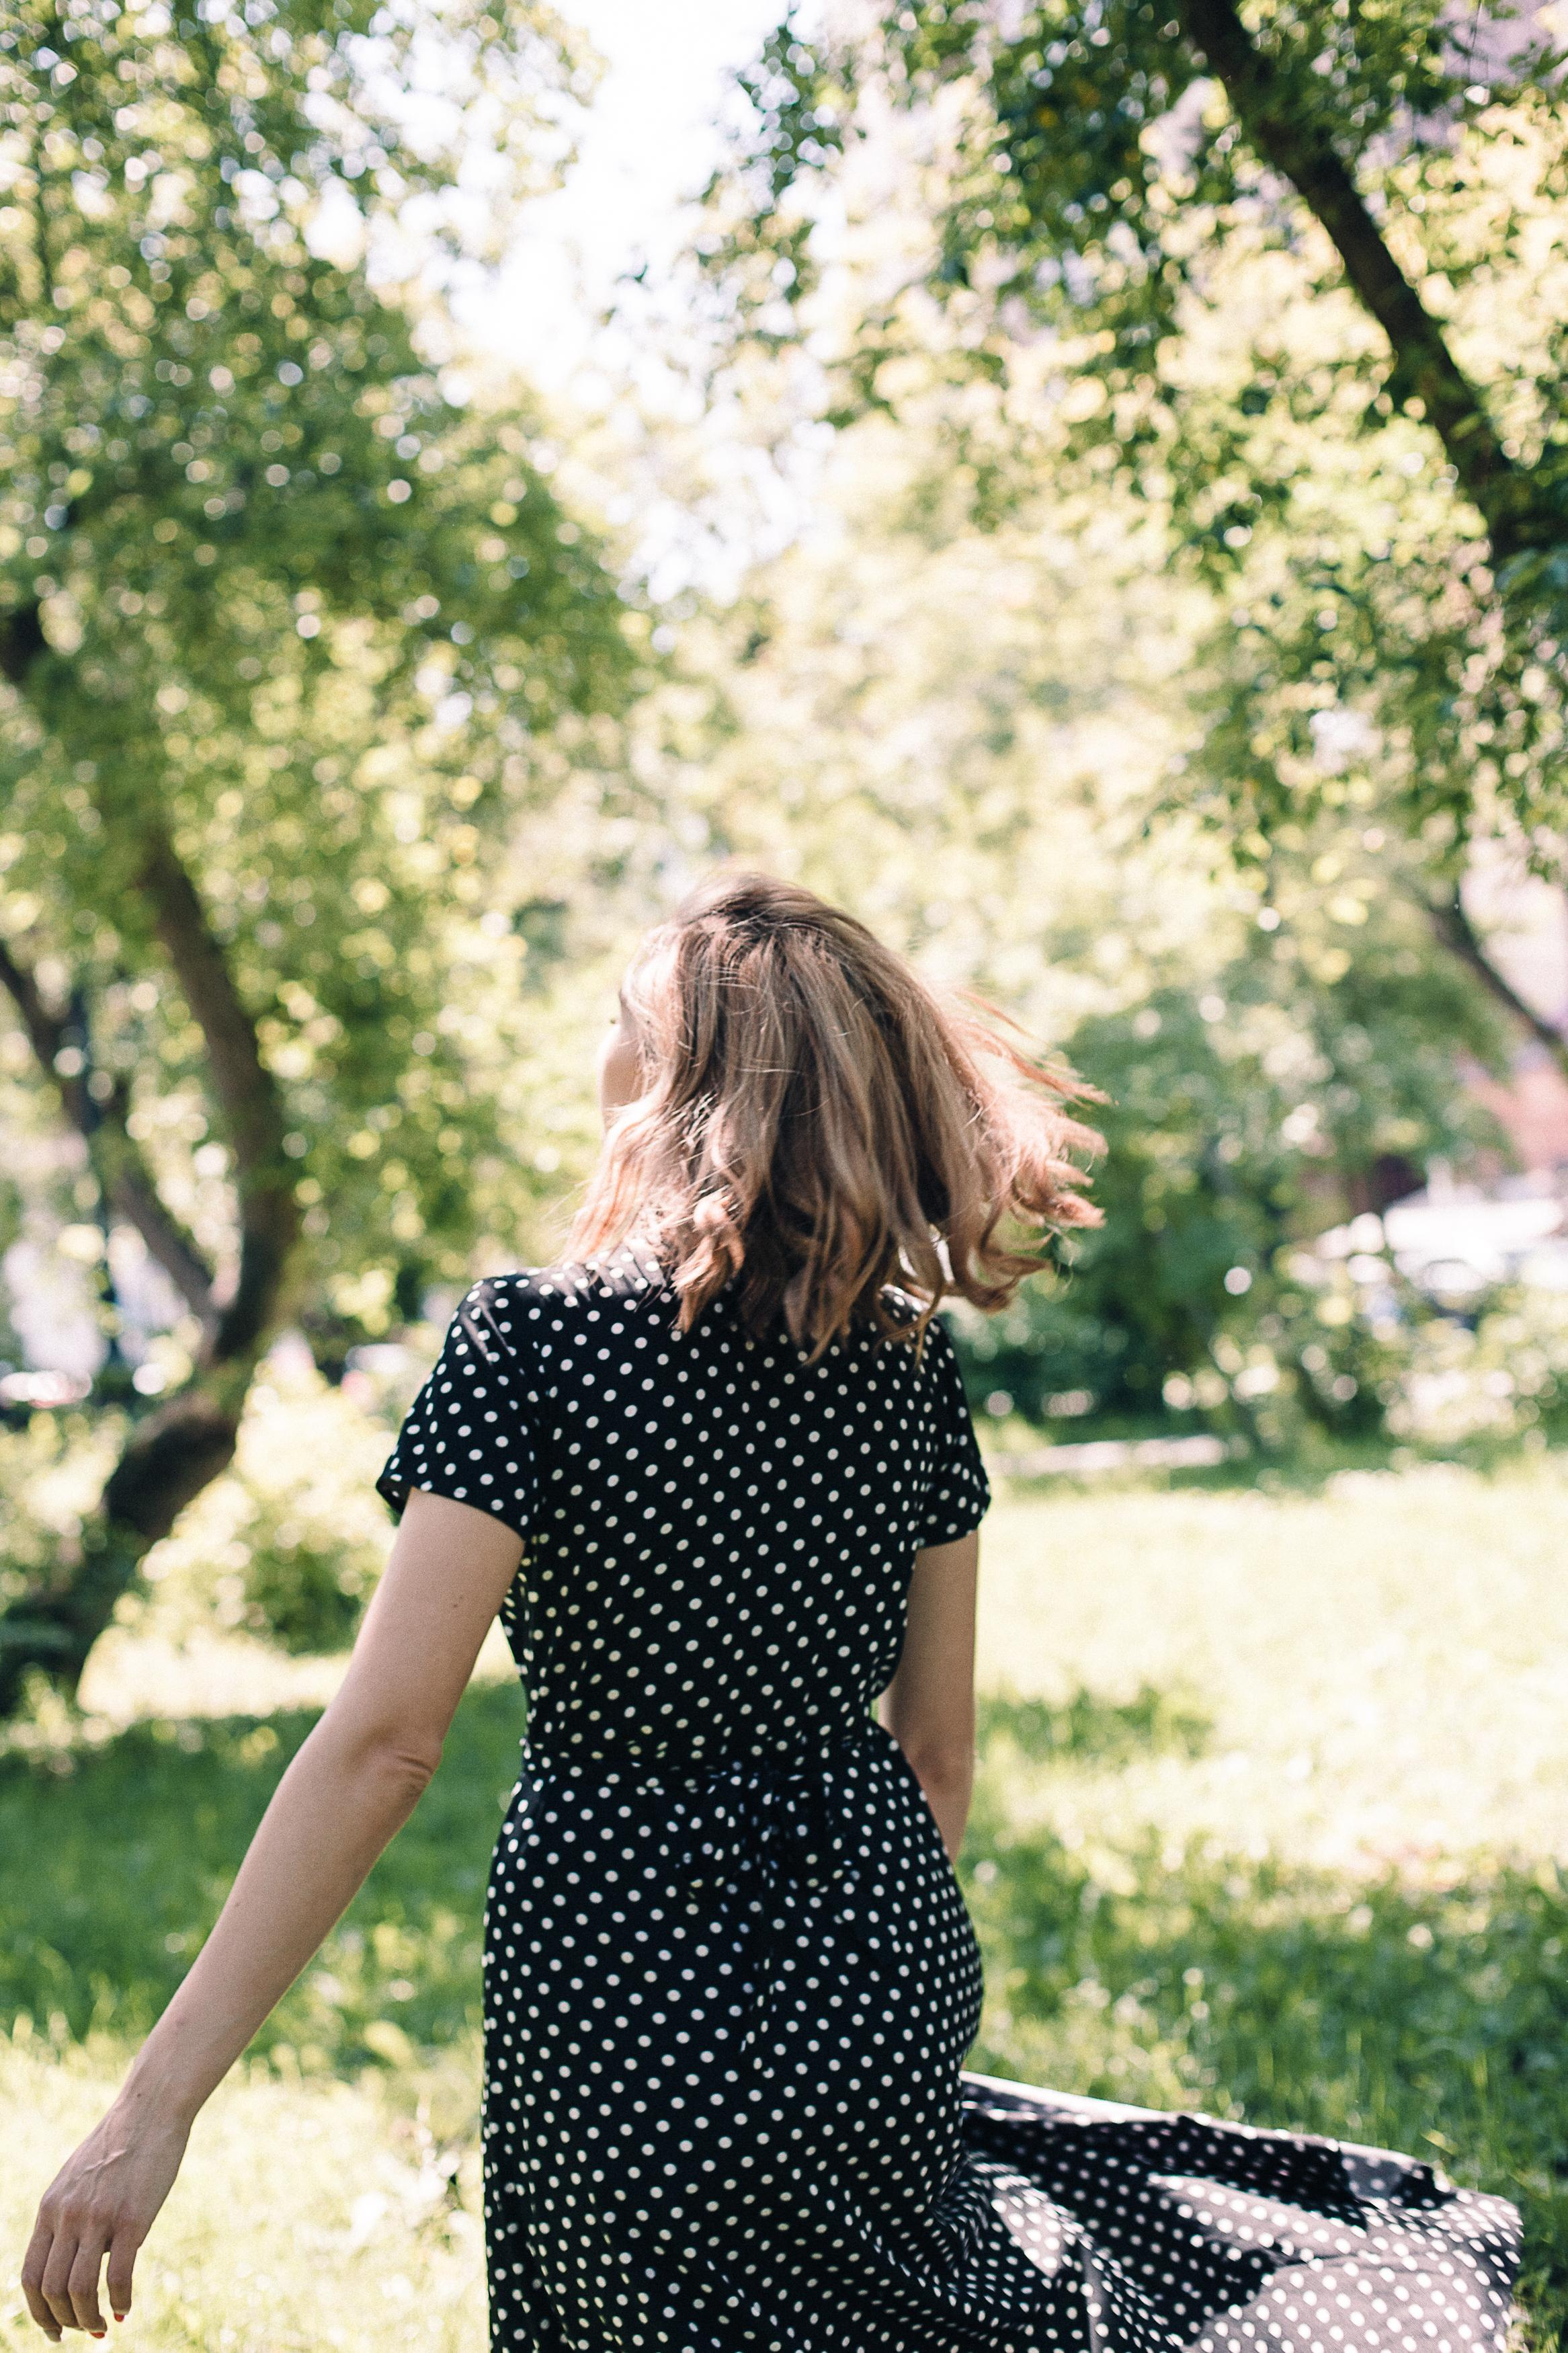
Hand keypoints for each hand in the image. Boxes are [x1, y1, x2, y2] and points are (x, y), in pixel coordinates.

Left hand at [21, 2097, 189, 2338]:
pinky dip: (120, 2301)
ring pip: (80, 2290)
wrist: (151, 2109)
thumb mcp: (77, 2179)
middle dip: (64, 2322)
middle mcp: (68, 2215)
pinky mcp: (133, 2218)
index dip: (38, 2313)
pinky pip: (118, 2276)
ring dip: (89, 2319)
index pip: (30, 2277)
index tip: (54, 2330)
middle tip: (83, 2332)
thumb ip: (67, 2216)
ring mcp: (99, 2217)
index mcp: (50, 2207)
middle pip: (52, 2290)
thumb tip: (72, 2261)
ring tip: (103, 2327)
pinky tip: (126, 2307)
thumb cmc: (118, 2144)